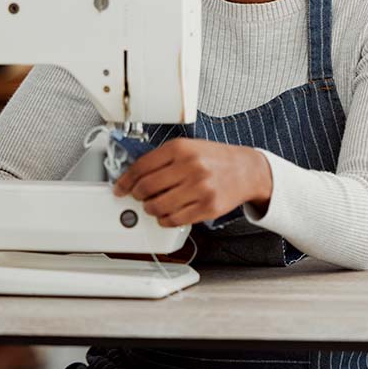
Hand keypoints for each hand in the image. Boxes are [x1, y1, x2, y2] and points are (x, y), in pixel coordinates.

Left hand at [113, 138, 272, 227]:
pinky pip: (174, 219)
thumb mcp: (189, 148)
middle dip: (138, 196)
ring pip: (158, 206)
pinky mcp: (207, 207)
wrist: (247, 170)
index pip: (142, 166)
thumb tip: (135, 176)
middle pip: (146, 188)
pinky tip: (167, 214)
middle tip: (139, 197)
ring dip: (151, 209)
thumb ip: (164, 159)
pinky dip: (165, 220)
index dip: (126, 180)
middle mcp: (190, 166)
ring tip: (154, 205)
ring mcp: (199, 188)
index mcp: (181, 148)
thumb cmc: (216, 159)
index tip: (120, 187)